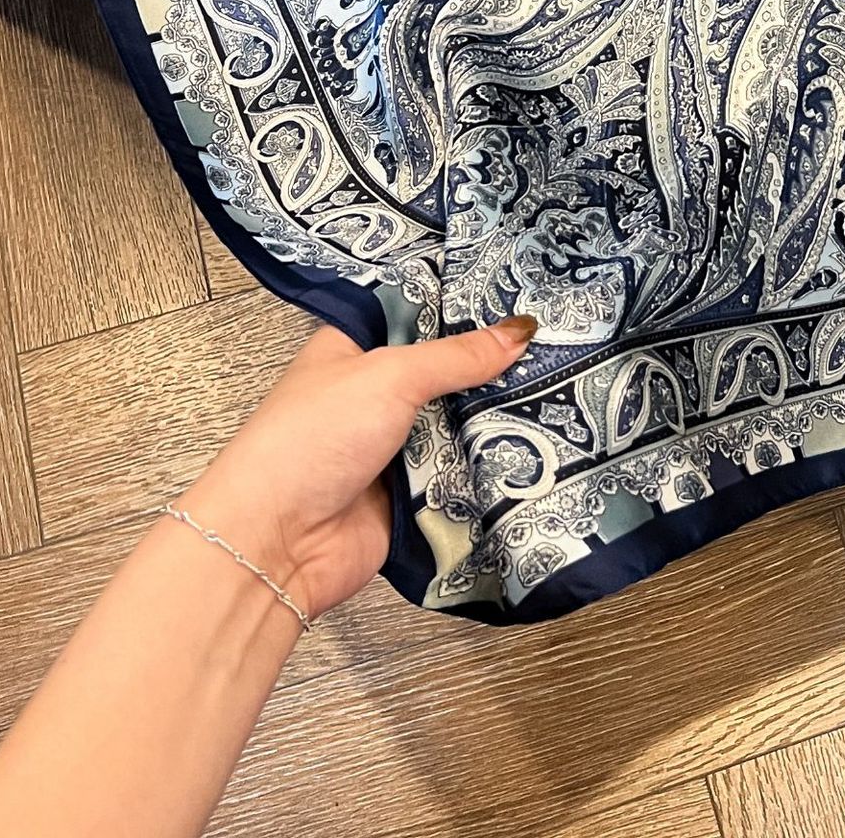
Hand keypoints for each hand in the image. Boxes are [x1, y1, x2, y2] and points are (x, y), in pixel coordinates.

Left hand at [182, 316, 535, 619]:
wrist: (278, 545)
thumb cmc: (309, 442)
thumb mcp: (388, 377)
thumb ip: (457, 356)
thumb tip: (519, 330)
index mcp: (356, 349)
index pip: (422, 316)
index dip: (468, 310)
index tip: (526, 298)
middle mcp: (376, 396)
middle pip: (450, 374)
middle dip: (494, 369)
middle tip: (561, 349)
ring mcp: (394, 448)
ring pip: (461, 425)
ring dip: (496, 421)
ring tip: (566, 395)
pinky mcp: (412, 495)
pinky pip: (462, 474)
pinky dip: (489, 468)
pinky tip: (540, 449)